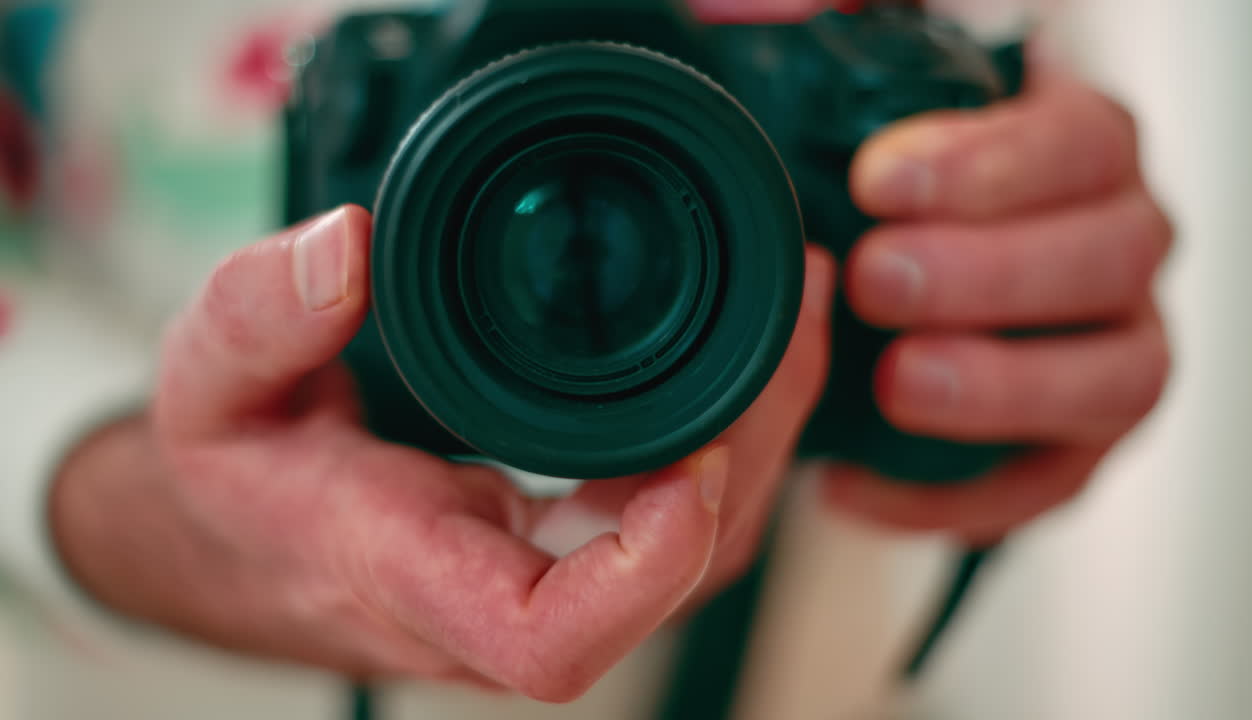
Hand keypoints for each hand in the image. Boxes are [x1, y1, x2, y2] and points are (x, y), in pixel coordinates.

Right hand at [49, 206, 836, 701]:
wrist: (250, 541)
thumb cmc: (239, 478)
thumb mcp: (208, 385)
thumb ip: (259, 317)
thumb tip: (350, 247)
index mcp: (411, 572)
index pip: (546, 639)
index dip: (642, 574)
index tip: (690, 467)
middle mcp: (501, 598)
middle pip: (672, 584)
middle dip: (752, 457)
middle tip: (785, 317)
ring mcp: (550, 577)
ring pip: (700, 552)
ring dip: (764, 439)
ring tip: (788, 312)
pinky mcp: (575, 547)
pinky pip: (683, 516)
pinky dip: (734, 436)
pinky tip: (748, 355)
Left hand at [824, 56, 1173, 542]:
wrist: (893, 294)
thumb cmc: (886, 193)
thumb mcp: (867, 105)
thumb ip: (854, 49)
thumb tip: (803, 4)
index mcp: (1078, 152)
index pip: (1079, 142)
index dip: (990, 163)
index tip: (877, 180)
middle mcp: (1118, 248)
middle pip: (1114, 257)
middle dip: (994, 272)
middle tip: (880, 278)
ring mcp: (1111, 350)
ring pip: (1117, 376)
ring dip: (1005, 385)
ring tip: (897, 385)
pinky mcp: (1073, 446)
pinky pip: (1049, 485)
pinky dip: (958, 497)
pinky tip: (856, 488)